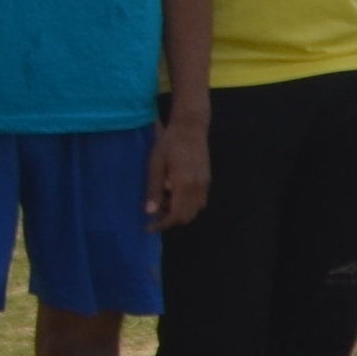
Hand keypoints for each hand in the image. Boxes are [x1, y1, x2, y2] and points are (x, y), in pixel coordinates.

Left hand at [144, 110, 209, 229]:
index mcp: (183, 184)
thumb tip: (150, 212)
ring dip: (180, 212)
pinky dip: (188, 205)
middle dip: (170, 220)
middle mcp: (197, 187)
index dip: (162, 224)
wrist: (190, 128)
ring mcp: (205, 184)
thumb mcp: (155, 165)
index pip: (175, 215)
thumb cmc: (169, 144)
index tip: (149, 227)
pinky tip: (175, 194)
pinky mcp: (207, 179)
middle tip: (154, 214)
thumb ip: (154, 190)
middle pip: (187, 216)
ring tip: (164, 203)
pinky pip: (200, 201)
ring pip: (195, 210)